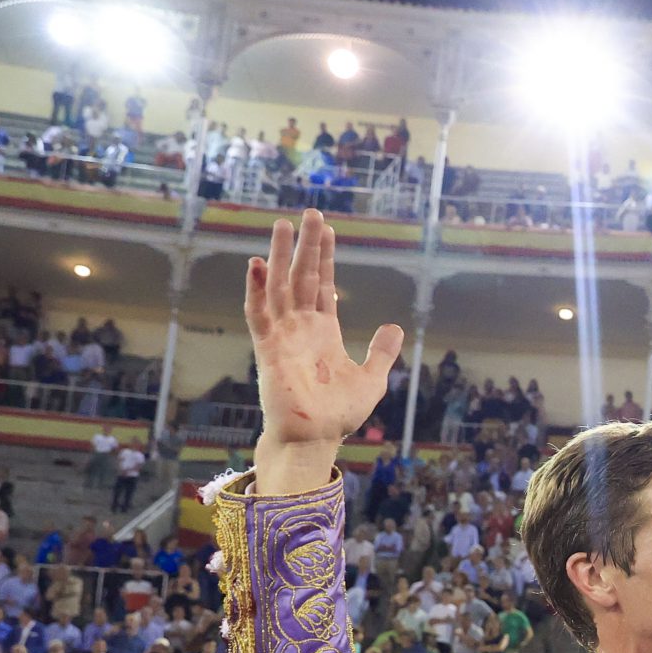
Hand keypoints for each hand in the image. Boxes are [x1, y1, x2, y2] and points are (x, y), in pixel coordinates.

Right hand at [246, 210, 406, 494]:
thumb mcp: (371, 378)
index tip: (328, 231)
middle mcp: (301, 328)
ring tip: (283, 225)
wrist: (316, 439)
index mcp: (323, 332)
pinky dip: (256, 290)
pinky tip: (257, 265)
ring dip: (280, 256)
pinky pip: (259, 314)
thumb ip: (381, 352)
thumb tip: (394, 327)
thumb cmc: (339, 414)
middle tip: (310, 213)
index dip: (326, 258)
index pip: (323, 285)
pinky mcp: (268, 349)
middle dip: (306, 246)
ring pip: (280, 286)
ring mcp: (283, 336)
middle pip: (302, 277)